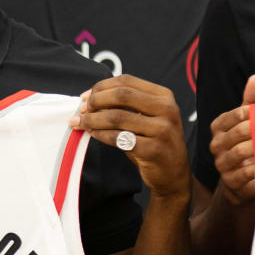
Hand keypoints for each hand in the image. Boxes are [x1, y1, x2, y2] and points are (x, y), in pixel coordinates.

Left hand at [72, 76, 190, 200]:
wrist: (173, 174)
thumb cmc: (153, 142)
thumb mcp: (147, 117)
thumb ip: (125, 106)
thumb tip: (89, 99)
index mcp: (164, 96)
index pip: (127, 81)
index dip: (101, 87)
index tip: (85, 97)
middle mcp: (167, 109)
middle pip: (122, 95)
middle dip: (96, 101)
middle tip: (82, 110)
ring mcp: (162, 130)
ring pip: (117, 117)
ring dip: (93, 119)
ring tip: (81, 123)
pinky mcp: (154, 150)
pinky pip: (119, 138)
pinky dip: (101, 135)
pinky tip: (93, 134)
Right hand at [205, 74, 254, 206]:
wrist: (242, 181)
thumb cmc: (248, 144)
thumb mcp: (248, 123)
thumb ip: (251, 102)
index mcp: (218, 127)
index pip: (234, 115)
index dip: (252, 114)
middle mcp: (216, 145)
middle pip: (237, 134)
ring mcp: (222, 165)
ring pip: (239, 154)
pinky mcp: (230, 183)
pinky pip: (244, 176)